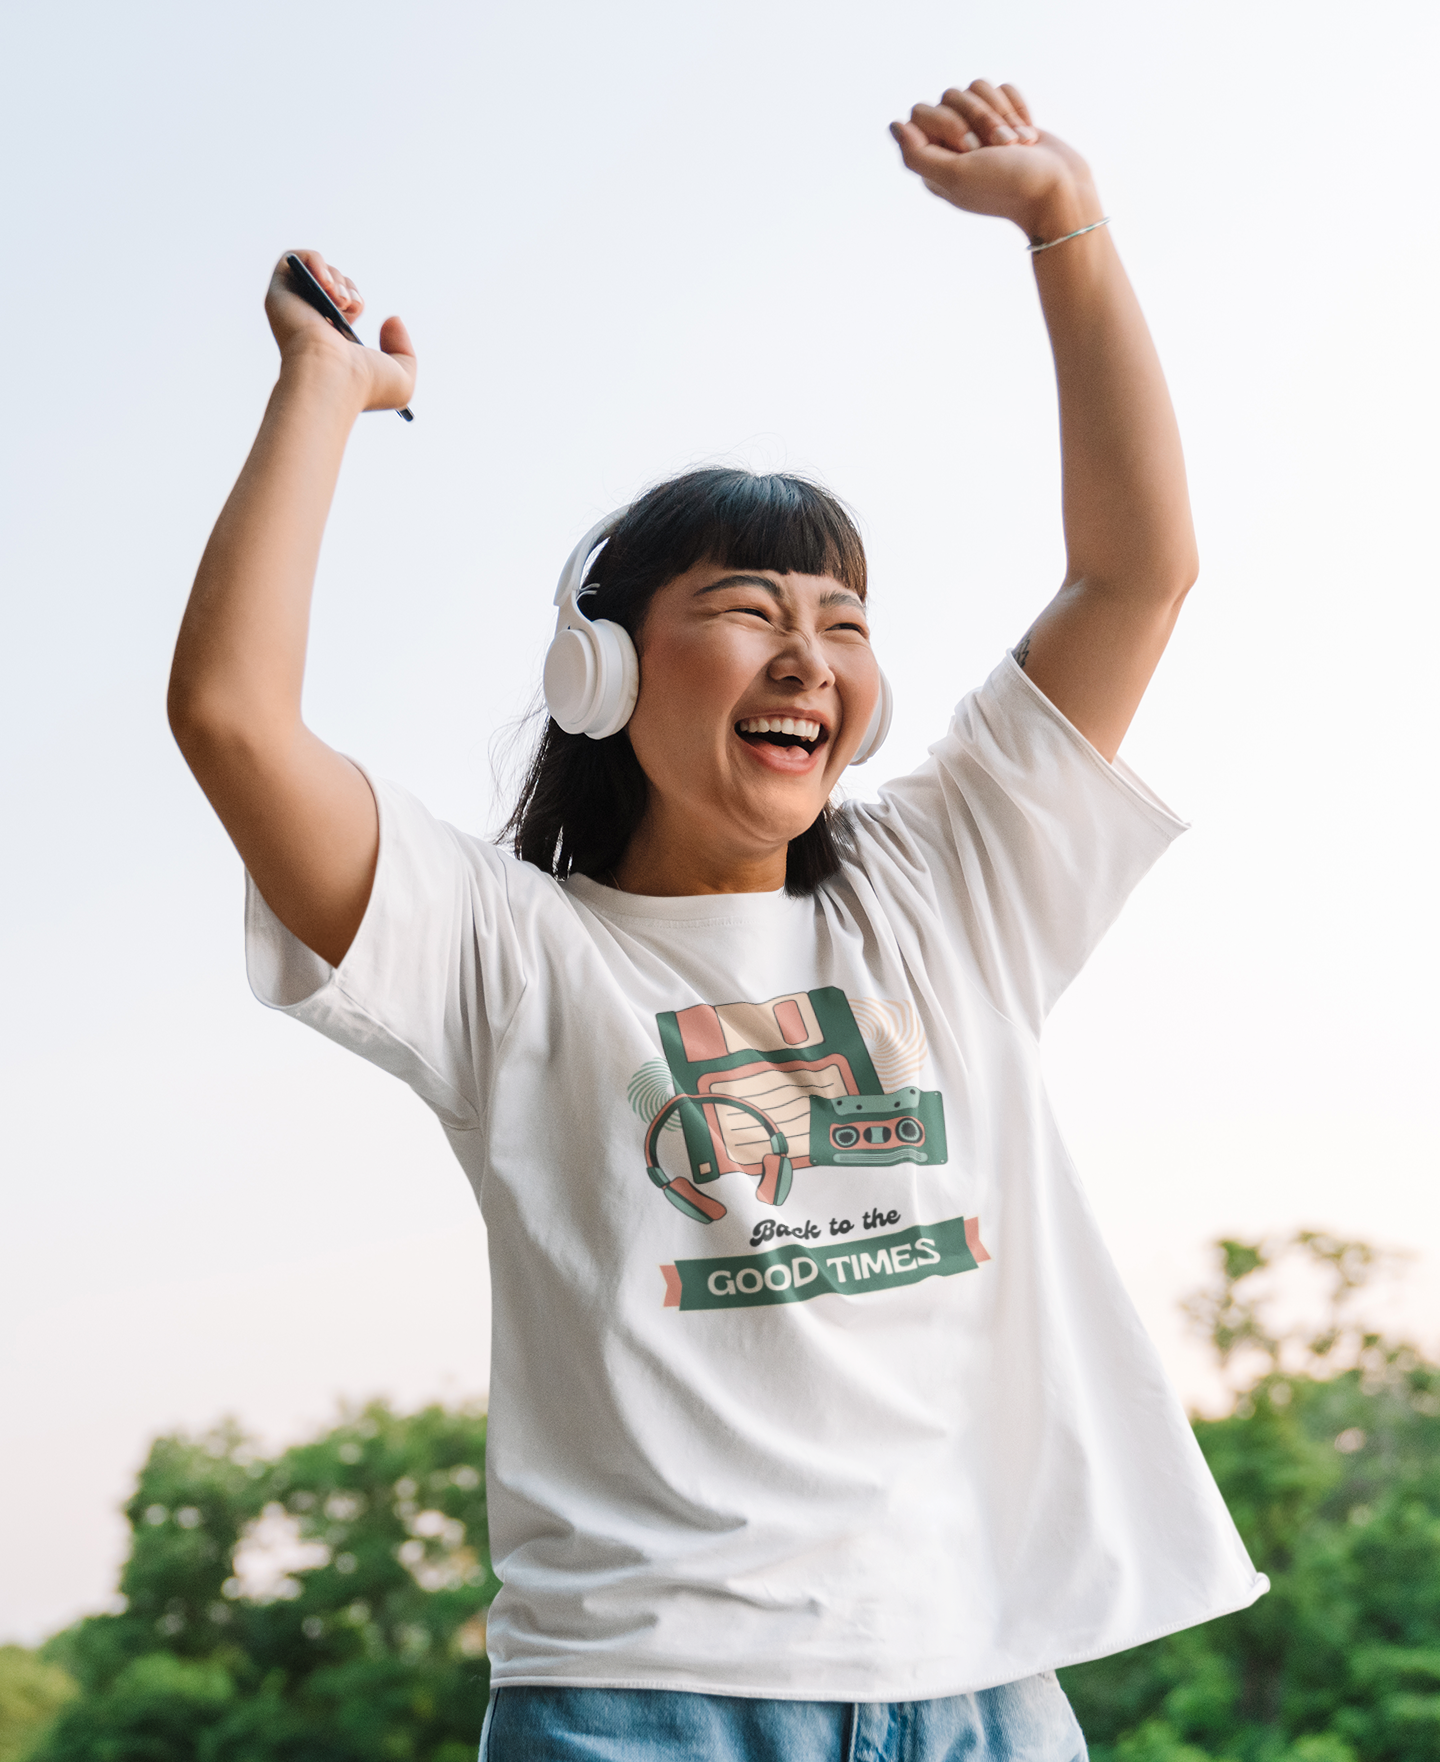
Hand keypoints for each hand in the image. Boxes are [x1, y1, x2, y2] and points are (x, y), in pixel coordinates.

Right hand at [264, 249, 416, 413]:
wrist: (333, 378)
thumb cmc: (365, 385)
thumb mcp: (403, 378)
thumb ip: (404, 349)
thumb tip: (392, 320)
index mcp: (328, 341)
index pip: (339, 305)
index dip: (354, 299)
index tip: (356, 310)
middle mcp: (306, 325)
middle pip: (329, 285)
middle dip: (347, 286)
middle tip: (349, 305)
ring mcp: (291, 310)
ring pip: (315, 273)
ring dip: (336, 278)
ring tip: (341, 301)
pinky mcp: (278, 295)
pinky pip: (292, 259)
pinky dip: (314, 261)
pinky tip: (326, 285)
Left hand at [890, 81, 1099, 242]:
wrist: (1059, 188)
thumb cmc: (1008, 185)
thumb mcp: (955, 176)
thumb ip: (917, 155)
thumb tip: (894, 125)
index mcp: (934, 163)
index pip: (920, 113)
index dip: (947, 123)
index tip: (968, 148)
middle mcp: (953, 145)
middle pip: (950, 95)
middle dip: (979, 117)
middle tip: (998, 149)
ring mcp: (980, 129)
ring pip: (977, 87)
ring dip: (1001, 114)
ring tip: (1017, 144)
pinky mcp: (1005, 117)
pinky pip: (1002, 88)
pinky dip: (1017, 108)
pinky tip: (1026, 135)